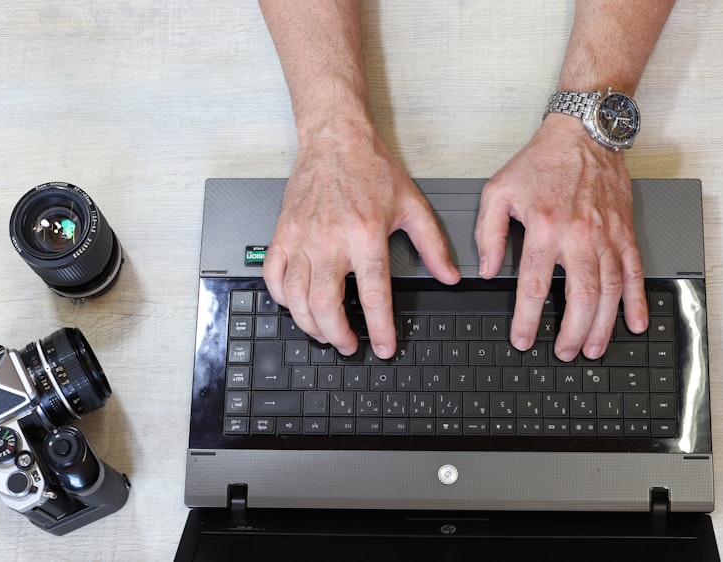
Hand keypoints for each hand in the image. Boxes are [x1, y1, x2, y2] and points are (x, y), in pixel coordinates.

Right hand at [263, 124, 460, 358]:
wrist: (335, 138)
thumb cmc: (370, 168)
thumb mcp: (412, 205)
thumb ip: (433, 245)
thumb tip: (449, 275)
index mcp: (366, 235)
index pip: (373, 295)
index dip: (380, 329)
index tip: (384, 348)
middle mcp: (331, 240)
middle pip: (327, 307)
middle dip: (339, 337)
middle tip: (350, 345)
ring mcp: (302, 239)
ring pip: (297, 299)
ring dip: (310, 325)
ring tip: (325, 333)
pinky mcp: (283, 234)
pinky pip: (273, 277)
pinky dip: (283, 299)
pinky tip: (297, 305)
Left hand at [475, 115, 647, 360]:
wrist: (584, 133)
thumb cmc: (541, 162)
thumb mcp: (498, 191)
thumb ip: (488, 233)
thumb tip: (487, 269)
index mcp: (544, 228)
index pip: (534, 286)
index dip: (527, 320)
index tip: (523, 340)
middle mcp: (578, 236)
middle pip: (579, 297)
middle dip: (571, 332)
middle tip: (564, 352)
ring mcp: (606, 236)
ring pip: (609, 291)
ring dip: (602, 326)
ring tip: (592, 348)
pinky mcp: (624, 232)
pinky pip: (633, 272)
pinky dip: (636, 301)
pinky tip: (635, 323)